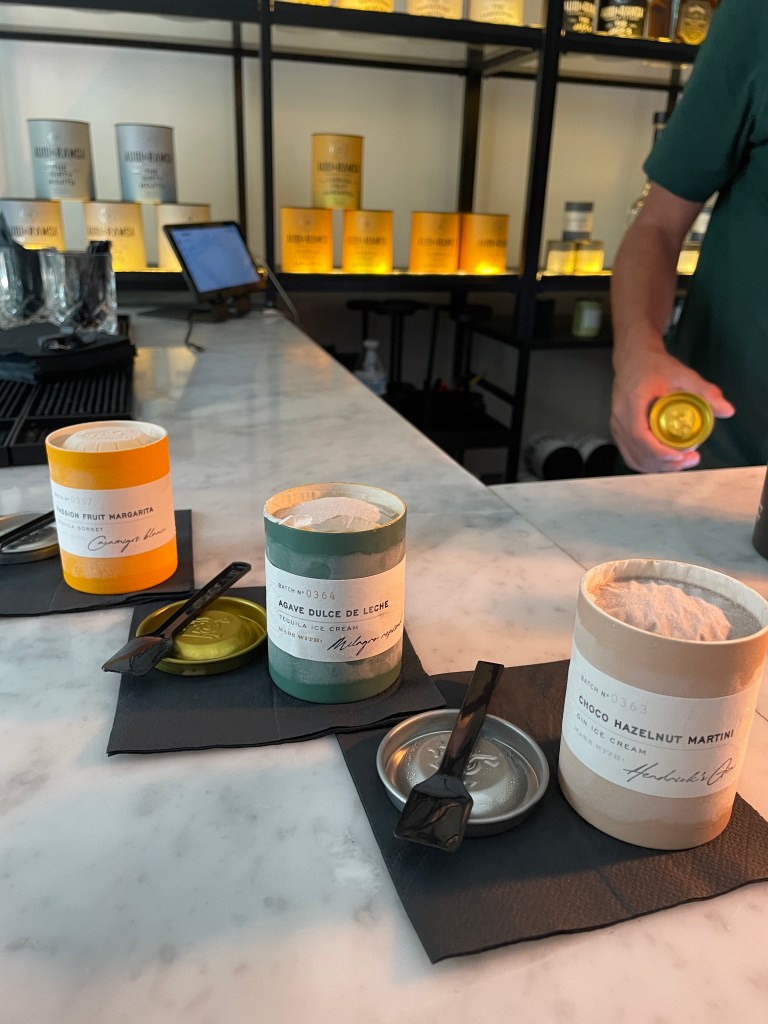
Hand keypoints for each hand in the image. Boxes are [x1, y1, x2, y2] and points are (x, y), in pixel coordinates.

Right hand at [611, 341, 734, 472]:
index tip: (678, 456)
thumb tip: (727, 410)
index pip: (639, 434)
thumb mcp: (683, 375)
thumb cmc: (655, 366)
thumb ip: (705, 391)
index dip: (658, 451)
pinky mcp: (618, 431)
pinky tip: (665, 463)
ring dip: (657, 467)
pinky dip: (647, 463)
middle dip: (664, 464)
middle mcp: (620, 417)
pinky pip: (630, 454)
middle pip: (637, 451)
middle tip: (690, 460)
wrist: (634, 359)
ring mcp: (616, 425)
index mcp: (632, 402)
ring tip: (681, 463)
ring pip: (633, 457)